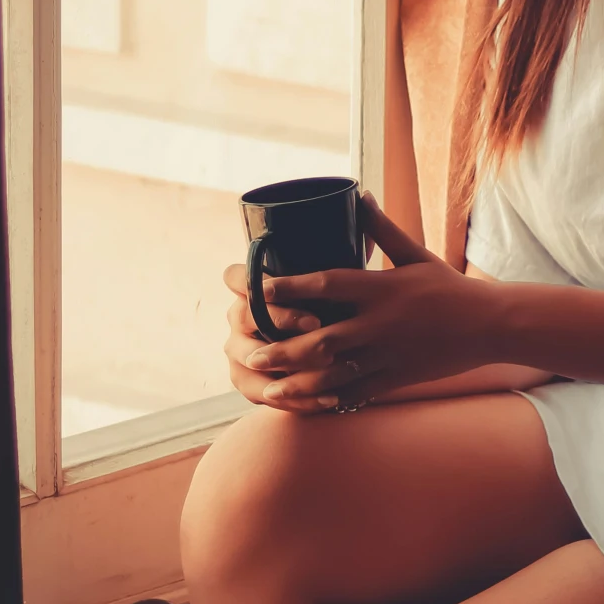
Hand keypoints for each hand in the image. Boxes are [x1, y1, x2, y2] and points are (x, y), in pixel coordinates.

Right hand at [222, 250, 331, 414]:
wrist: (334, 343)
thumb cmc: (335, 298)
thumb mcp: (338, 274)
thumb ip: (346, 246)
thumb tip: (366, 203)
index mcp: (250, 285)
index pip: (236, 276)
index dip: (259, 281)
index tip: (295, 288)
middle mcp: (239, 317)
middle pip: (244, 317)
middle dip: (280, 322)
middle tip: (317, 326)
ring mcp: (240, 350)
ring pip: (247, 361)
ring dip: (286, 366)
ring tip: (327, 368)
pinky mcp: (250, 381)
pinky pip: (264, 392)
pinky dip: (296, 398)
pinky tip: (329, 399)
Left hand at [234, 195, 500, 410]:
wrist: (489, 325)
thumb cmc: (448, 287)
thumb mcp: (416, 255)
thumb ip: (382, 229)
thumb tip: (358, 195)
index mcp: (381, 288)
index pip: (328, 284)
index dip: (290, 286)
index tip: (257, 289)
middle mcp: (381, 323)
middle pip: (323, 338)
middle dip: (284, 348)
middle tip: (250, 352)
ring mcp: (388, 354)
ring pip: (335, 374)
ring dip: (298, 382)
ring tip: (266, 387)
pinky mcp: (396, 378)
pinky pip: (357, 392)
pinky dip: (329, 400)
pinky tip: (305, 404)